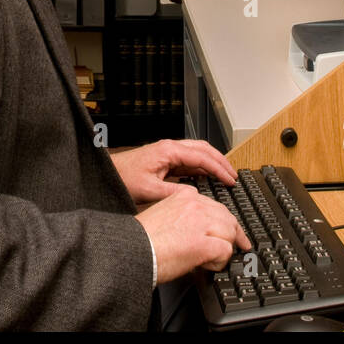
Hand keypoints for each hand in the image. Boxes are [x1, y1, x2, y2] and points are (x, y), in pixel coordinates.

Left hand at [110, 138, 236, 205]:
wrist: (109, 173)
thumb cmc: (123, 177)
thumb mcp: (149, 190)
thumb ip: (173, 192)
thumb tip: (194, 195)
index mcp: (169, 151)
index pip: (201, 156)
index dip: (219, 168)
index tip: (230, 179)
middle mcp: (170, 148)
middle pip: (204, 149)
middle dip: (221, 161)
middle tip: (233, 175)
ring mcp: (169, 153)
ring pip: (198, 152)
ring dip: (213, 162)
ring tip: (225, 175)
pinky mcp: (166, 160)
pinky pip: (190, 160)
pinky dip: (202, 166)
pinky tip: (207, 177)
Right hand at [136, 185, 250, 283]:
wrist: (130, 251)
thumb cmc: (139, 239)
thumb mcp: (162, 215)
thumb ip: (183, 217)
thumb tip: (198, 232)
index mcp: (184, 196)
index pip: (215, 206)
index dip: (224, 221)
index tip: (228, 230)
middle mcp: (195, 205)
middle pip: (228, 217)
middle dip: (235, 234)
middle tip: (240, 247)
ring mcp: (200, 223)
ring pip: (230, 232)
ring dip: (226, 248)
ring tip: (213, 259)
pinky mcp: (203, 243)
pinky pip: (225, 251)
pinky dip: (220, 262)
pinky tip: (207, 265)